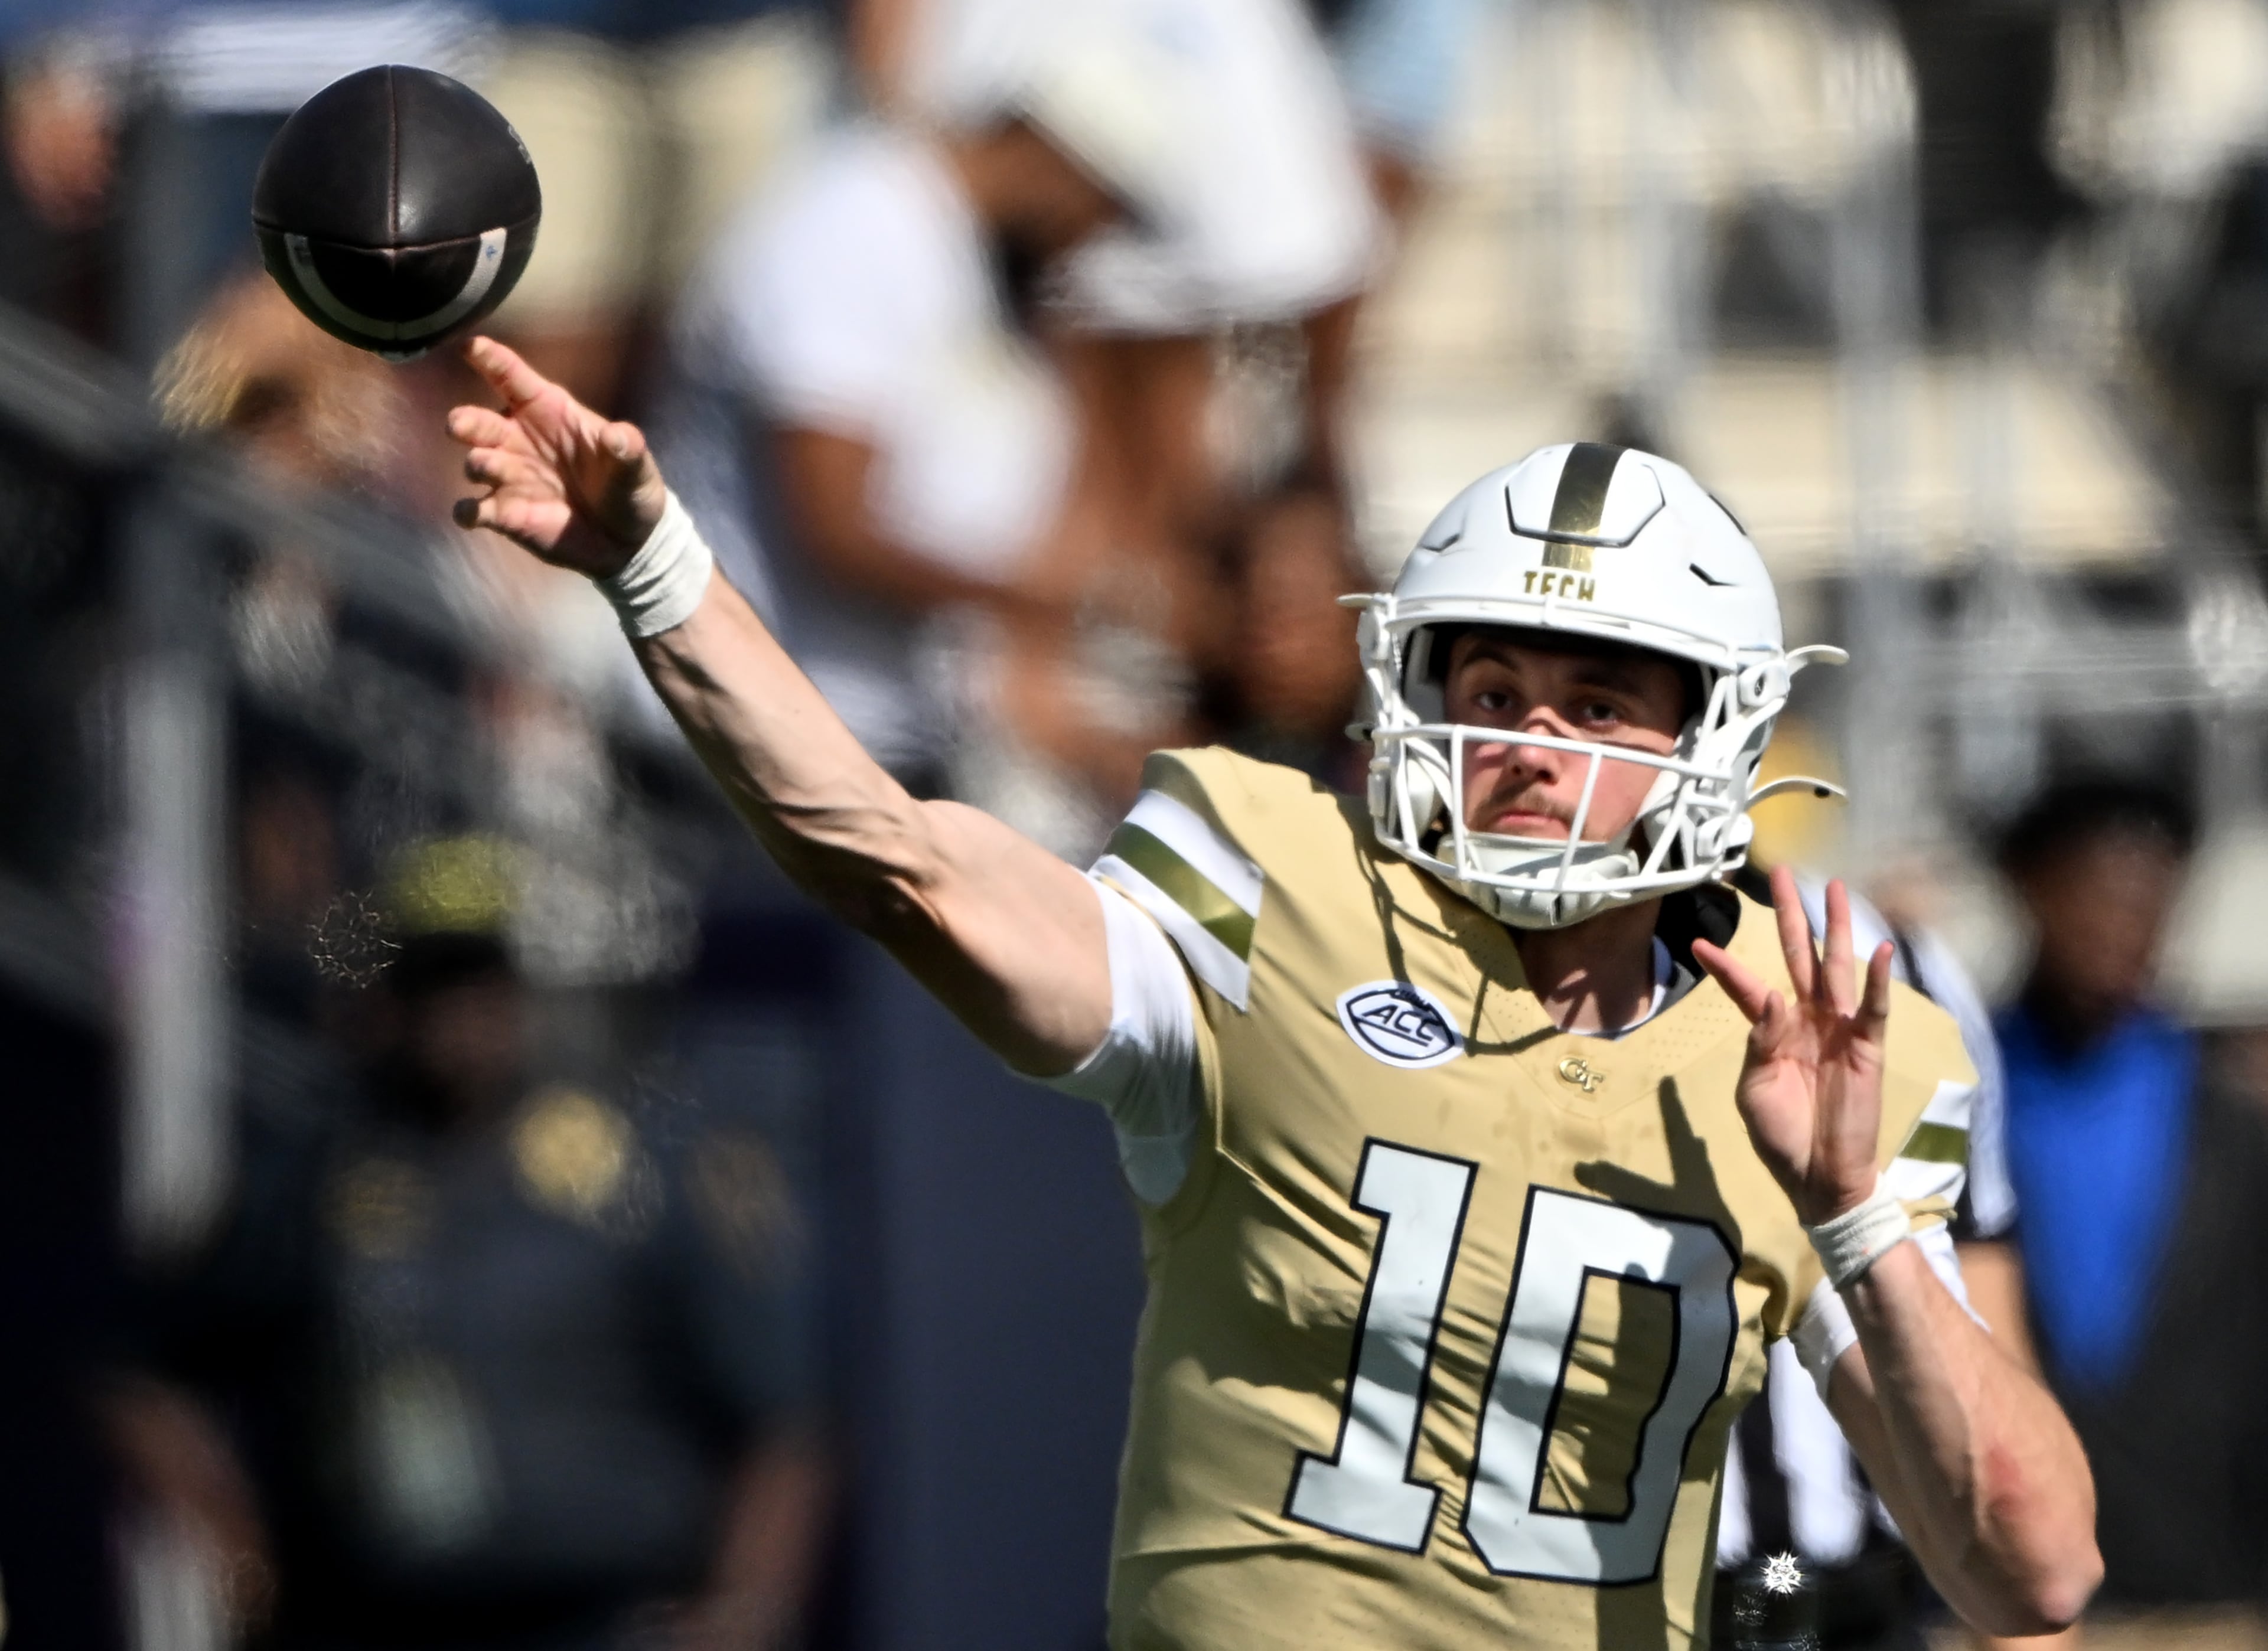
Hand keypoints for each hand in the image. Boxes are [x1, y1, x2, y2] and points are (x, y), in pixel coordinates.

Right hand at [446, 336, 665, 577]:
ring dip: (477, 464)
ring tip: (487, 468)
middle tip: (460, 425)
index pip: (512, 378)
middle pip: (478, 420)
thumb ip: (628, 447)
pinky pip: (474, 511)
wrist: (628, 539)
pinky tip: (473, 514)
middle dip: (465, 421)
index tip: (469, 346)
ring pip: (476, 462)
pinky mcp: (506, 515)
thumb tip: (618, 436)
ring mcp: (509, 477)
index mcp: (548, 411)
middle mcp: (519, 439)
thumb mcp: (636, 466)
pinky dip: (469, 512)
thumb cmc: (627, 486)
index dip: (489, 359)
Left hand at [1692, 866, 1894, 1225]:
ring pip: (1836, 968)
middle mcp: (1807, 1020)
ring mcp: (1839, 1029)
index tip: (1700, 942)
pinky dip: (1877, 980)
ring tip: (1836, 889)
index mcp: (1774, 1030)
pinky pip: (1872, 1008)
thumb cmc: (1782, 1135)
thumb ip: (1758, 1040)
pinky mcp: (1867, 1047)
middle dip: (1791, 916)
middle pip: (1798, 956)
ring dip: (1837, 928)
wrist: (1817, 1177)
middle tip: (1782, 873)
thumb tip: (1769, 997)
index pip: (1748, 986)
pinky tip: (1880, 949)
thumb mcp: (1753, 1088)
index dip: (1727, 966)